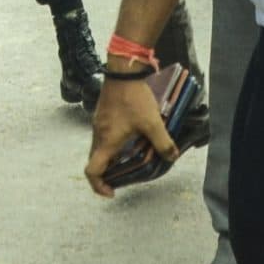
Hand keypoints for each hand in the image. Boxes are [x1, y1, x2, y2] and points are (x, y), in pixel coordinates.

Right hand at [84, 71, 177, 196]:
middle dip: (107, 174)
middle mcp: (98, 135)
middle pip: (95, 162)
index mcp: (106, 142)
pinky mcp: (102, 115)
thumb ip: (163, 142)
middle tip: (123, 178)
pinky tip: (129, 138)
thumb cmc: (134, 99)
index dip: (98, 186)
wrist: (123, 72)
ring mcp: (98, 124)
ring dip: (110, 158)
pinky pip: (102, 137)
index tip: (112, 191)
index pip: (92, 171)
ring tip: (128, 159)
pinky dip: (111, 145)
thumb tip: (171, 157)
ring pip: (99, 149)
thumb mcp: (152, 123)